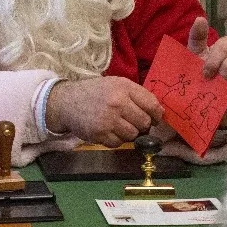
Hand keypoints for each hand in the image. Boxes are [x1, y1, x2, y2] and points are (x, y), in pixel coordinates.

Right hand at [45, 77, 163, 147]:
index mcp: (124, 87)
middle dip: (142, 125)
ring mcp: (108, 120)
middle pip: (144, 122)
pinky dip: (116, 140)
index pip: (152, 105)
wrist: (66, 101)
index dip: (156, 115)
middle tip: (134, 122)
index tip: (153, 118)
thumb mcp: (116, 84)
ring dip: (129, 133)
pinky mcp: (99, 134)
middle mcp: (117, 103)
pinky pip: (118, 143)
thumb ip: (137, 95)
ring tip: (119, 126)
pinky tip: (109, 131)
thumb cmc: (95, 92)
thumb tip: (159, 112)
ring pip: (133, 135)